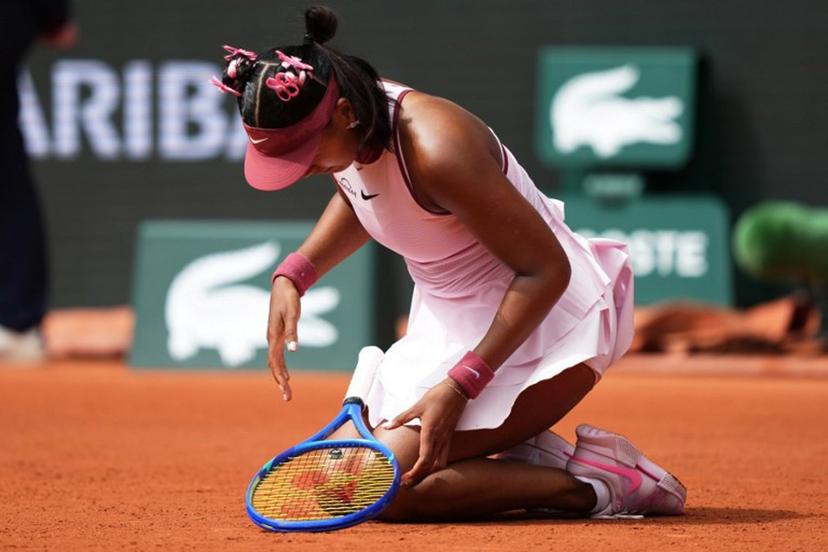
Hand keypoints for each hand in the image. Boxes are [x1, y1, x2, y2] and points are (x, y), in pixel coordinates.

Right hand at [266, 276, 300, 400]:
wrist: (283, 285)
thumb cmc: (289, 298)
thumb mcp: (292, 313)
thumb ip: (292, 332)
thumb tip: (293, 349)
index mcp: (273, 335)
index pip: (276, 361)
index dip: (280, 376)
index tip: (286, 389)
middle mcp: (270, 338)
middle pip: (274, 365)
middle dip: (280, 382)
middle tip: (288, 398)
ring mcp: (272, 337)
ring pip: (274, 362)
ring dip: (279, 377)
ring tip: (286, 390)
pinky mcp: (276, 334)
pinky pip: (276, 355)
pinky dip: (280, 367)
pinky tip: (285, 375)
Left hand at [384, 379, 467, 486]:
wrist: (457, 390)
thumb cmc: (437, 397)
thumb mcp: (417, 407)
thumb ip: (401, 418)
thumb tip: (387, 427)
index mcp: (430, 433)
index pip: (424, 460)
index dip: (415, 472)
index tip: (405, 478)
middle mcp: (440, 439)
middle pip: (431, 466)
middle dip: (419, 476)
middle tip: (407, 483)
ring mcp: (447, 438)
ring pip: (440, 462)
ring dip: (429, 472)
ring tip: (417, 476)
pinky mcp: (450, 435)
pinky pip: (444, 454)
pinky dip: (436, 463)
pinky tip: (429, 464)